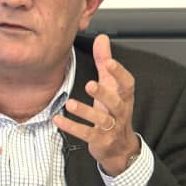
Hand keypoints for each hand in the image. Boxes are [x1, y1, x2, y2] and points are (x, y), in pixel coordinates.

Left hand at [53, 34, 139, 175]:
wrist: (120, 148)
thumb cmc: (113, 112)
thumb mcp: (111, 86)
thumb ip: (105, 62)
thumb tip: (102, 38)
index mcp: (124, 97)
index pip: (127, 84)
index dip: (120, 73)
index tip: (109, 62)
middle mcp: (120, 112)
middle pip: (116, 102)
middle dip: (104, 93)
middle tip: (90, 84)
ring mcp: (111, 128)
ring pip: (101, 120)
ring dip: (85, 112)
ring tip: (70, 103)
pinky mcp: (100, 141)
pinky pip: (86, 134)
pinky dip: (72, 127)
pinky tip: (58, 119)